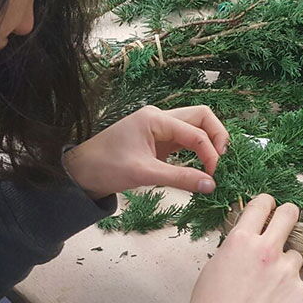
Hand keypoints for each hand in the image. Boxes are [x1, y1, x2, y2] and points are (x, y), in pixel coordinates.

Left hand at [62, 105, 229, 198]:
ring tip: (215, 166)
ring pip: (196, 126)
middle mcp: (160, 117)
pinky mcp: (159, 140)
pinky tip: (202, 167)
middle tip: (222, 162)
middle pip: (202, 117)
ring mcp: (160, 127)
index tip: (214, 176)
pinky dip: (198, 151)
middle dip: (217, 137)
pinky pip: (187, 140)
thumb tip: (211, 185)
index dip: (210, 153)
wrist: (80, 172)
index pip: (196, 132)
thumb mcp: (144, 173)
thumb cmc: (105, 167)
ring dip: (209, 143)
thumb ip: (180, 178)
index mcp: (155, 118)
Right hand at [188, 194, 302, 302]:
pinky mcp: (302, 292)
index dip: (267, 203)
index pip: (262, 204)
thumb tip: (251, 239)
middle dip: (289, 214)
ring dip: (286, 267)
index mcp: (242, 240)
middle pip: (290, 214)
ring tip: (269, 289)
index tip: (269, 206)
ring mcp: (288, 271)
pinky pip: (300, 284)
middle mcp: (268, 250)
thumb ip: (238, 247)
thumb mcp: (217, 264)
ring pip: (295, 256)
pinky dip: (291, 293)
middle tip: (287, 220)